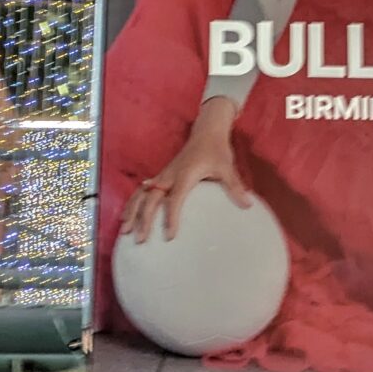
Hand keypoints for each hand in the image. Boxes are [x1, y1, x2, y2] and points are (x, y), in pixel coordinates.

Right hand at [121, 101, 250, 242]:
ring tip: (124, 231)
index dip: (171, 217)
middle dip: (143, 219)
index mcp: (185, 174)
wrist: (206, 132)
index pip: (175, 199)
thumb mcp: (227, 167)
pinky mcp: (160, 176)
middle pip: (151, 199)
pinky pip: (142, 191)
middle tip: (140, 239)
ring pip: (141, 194)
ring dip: (132, 212)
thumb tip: (248, 204)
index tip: (169, 235)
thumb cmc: (216, 150)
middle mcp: (169, 175)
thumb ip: (235, 186)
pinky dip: (132, 203)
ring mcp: (163, 175)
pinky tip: (126, 217)